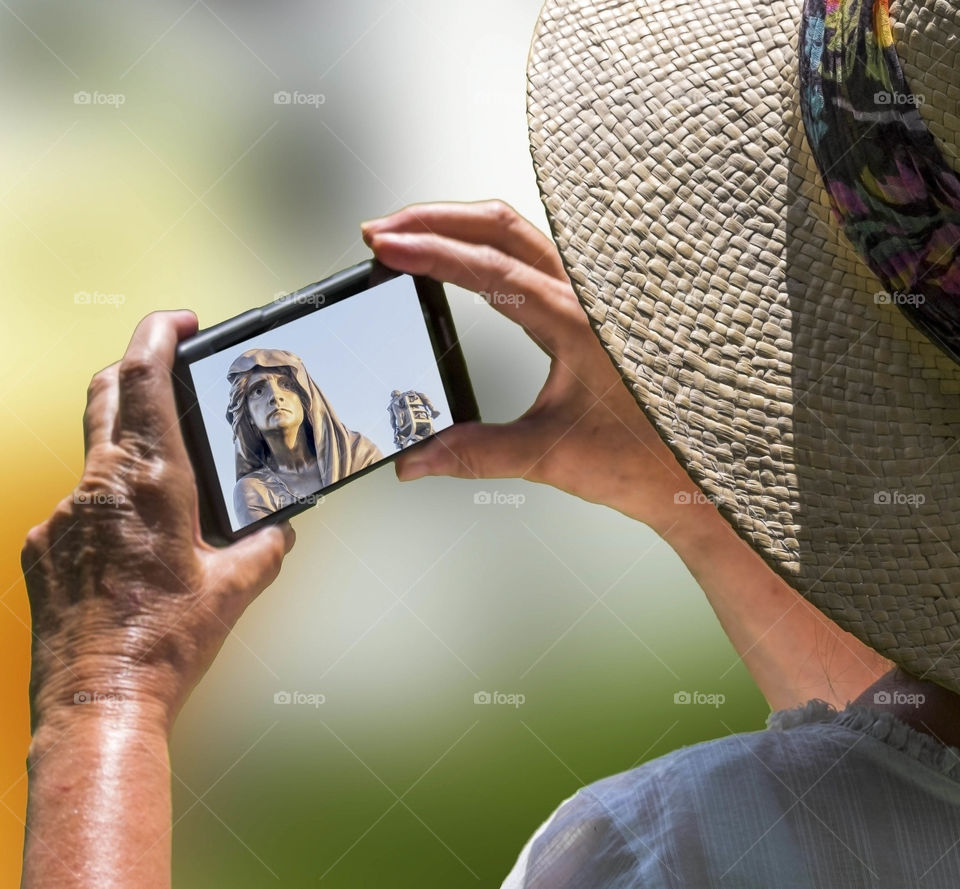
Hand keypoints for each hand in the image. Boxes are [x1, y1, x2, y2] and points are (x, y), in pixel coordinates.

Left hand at [21, 311, 295, 739]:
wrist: (98, 705)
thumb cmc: (167, 644)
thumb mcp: (235, 589)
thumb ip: (265, 547)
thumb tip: (281, 530)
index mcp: (150, 483)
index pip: (144, 381)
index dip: (157, 335)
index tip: (177, 320)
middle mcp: (97, 487)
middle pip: (106, 396)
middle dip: (135, 369)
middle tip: (168, 371)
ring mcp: (60, 517)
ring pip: (94, 457)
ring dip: (127, 452)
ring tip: (166, 493)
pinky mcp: (40, 550)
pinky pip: (75, 509)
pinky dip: (106, 510)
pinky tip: (130, 551)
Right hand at [362, 200, 703, 533]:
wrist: (688, 476)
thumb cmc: (641, 461)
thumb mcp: (550, 457)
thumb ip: (477, 454)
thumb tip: (417, 458)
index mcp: (580, 325)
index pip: (492, 271)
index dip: (433, 254)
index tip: (387, 247)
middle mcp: (587, 300)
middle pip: (503, 228)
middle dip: (436, 220)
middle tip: (384, 233)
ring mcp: (589, 301)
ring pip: (519, 235)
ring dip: (461, 227)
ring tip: (411, 236)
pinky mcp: (587, 313)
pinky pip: (532, 258)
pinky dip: (486, 246)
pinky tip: (463, 259)